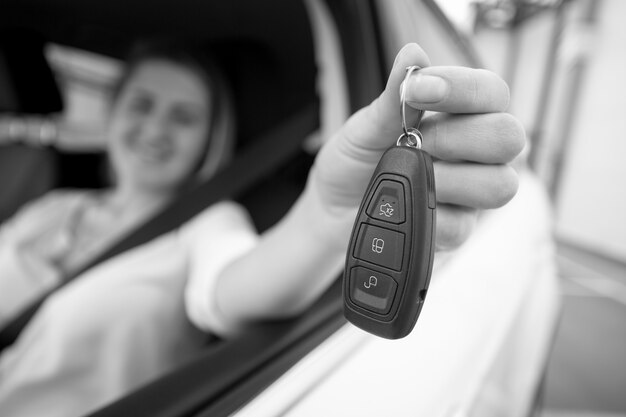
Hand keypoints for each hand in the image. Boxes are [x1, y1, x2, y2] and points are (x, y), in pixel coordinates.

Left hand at [310, 43, 524, 250]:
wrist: (331, 210)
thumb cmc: (355, 163)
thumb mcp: (365, 127)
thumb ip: (393, 96)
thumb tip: (413, 53)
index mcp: (459, 117)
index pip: (491, 92)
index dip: (461, 89)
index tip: (417, 90)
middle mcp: (474, 154)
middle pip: (509, 137)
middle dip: (456, 137)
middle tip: (416, 142)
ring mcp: (470, 195)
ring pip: (499, 185)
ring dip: (446, 178)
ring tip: (409, 177)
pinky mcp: (456, 231)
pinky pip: (460, 225)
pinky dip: (425, 213)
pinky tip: (404, 206)